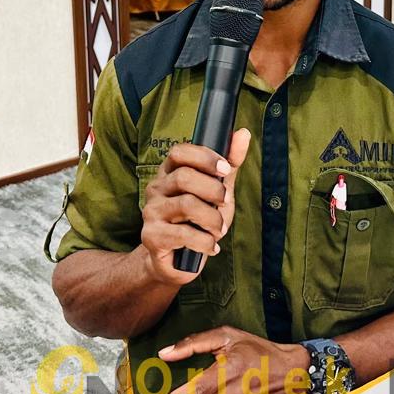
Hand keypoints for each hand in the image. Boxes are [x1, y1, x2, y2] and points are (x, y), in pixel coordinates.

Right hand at [140, 129, 250, 285]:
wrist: (177, 261)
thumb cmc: (198, 221)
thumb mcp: (217, 191)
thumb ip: (229, 164)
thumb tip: (243, 133)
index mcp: (169, 172)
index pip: (179, 152)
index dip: (204, 157)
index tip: (224, 169)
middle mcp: (156, 189)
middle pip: (184, 177)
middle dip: (213, 190)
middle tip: (224, 203)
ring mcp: (151, 212)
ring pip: (186, 205)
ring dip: (212, 219)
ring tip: (219, 229)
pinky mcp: (151, 236)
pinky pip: (183, 234)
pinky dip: (205, 241)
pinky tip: (211, 246)